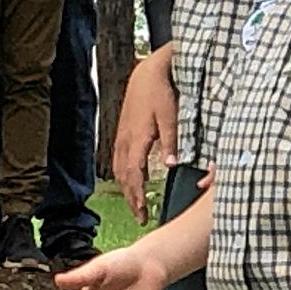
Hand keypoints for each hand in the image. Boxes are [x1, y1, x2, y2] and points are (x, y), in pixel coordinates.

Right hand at [115, 49, 179, 221]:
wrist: (147, 72)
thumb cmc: (160, 91)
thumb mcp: (171, 115)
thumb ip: (171, 141)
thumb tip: (171, 164)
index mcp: (136, 138)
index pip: (133, 175)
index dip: (136, 195)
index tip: (141, 212)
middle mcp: (125, 140)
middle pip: (123, 177)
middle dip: (131, 198)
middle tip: (140, 217)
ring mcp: (121, 136)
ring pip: (118, 169)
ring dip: (126, 189)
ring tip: (135, 205)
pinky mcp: (123, 132)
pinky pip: (118, 160)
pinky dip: (122, 176)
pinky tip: (128, 181)